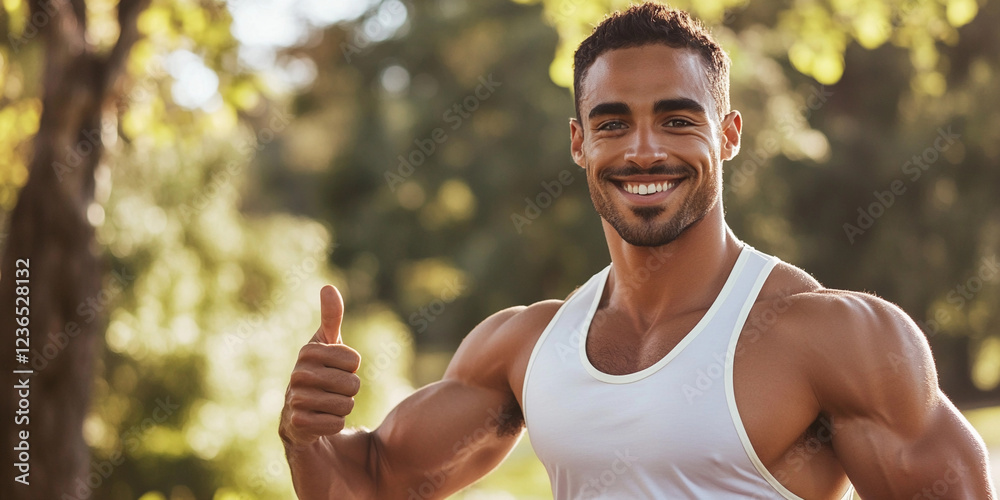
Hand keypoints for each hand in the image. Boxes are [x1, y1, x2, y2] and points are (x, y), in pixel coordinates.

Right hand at [280, 285, 361, 446]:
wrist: (300, 413)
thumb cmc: (320, 374)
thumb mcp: (328, 345)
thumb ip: (331, 317)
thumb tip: (328, 287)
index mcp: (308, 352)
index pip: (353, 361)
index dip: (352, 368)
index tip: (337, 369)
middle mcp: (297, 374)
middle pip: (352, 384)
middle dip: (349, 391)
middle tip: (334, 390)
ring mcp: (294, 400)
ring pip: (344, 405)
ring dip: (342, 408)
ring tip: (328, 405)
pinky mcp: (296, 425)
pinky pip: (334, 424)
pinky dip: (334, 425)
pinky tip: (321, 421)